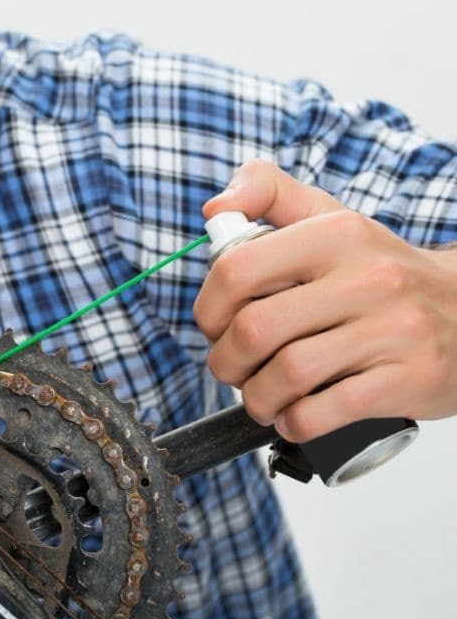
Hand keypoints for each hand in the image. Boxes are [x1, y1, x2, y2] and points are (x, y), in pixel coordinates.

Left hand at [193, 160, 456, 441]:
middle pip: (256, 329)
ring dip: (256, 398)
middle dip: (226, 361)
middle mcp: (367, 278)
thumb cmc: (379, 271)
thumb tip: (213, 209)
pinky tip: (293, 415)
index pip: (237, 269)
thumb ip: (269, 196)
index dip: (208, 307)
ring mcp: (393, 330)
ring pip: (287, 374)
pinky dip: (294, 422)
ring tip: (261, 396)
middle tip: (232, 369)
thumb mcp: (329, 220)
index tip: (214, 325)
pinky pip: (325, 412)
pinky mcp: (409, 379)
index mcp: (335, 235)